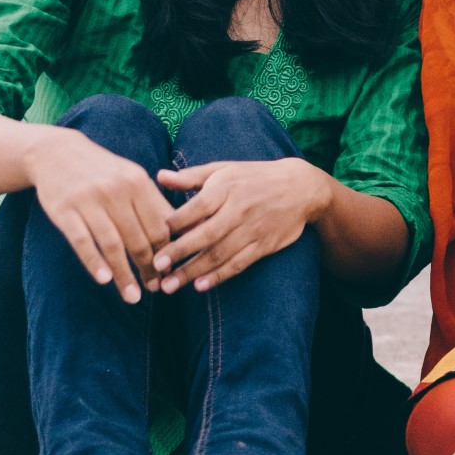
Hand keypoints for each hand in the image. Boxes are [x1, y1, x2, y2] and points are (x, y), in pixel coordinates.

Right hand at [25, 126, 172, 302]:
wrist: (56, 153)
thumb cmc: (103, 172)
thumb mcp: (131, 177)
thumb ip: (153, 203)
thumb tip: (182, 234)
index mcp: (137, 182)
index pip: (159, 225)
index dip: (167, 252)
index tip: (171, 273)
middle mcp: (115, 190)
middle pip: (138, 238)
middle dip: (149, 267)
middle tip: (156, 288)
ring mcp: (88, 200)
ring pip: (112, 244)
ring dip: (125, 274)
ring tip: (133, 296)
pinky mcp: (64, 209)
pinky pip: (82, 241)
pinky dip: (94, 262)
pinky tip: (103, 280)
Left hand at [152, 157, 331, 292]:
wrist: (301, 188)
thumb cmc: (254, 176)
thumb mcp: (224, 169)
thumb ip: (191, 176)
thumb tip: (159, 177)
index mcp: (226, 187)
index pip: (195, 207)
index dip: (174, 223)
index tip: (153, 236)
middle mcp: (239, 208)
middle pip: (205, 234)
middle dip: (179, 253)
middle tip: (156, 267)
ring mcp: (252, 229)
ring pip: (219, 253)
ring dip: (193, 271)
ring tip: (170, 286)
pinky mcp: (264, 245)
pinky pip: (239, 263)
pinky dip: (219, 276)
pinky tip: (201, 286)